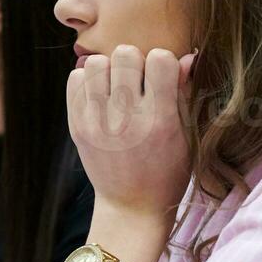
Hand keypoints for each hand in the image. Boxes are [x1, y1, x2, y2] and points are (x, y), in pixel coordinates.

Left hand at [67, 45, 194, 220]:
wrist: (131, 207)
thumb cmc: (167, 171)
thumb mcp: (186, 137)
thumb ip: (184, 95)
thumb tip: (186, 56)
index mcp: (160, 121)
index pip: (160, 59)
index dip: (163, 62)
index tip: (161, 79)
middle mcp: (126, 120)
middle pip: (125, 54)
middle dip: (135, 62)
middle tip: (137, 82)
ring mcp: (97, 123)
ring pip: (96, 63)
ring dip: (109, 70)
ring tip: (117, 88)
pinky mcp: (77, 127)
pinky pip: (75, 79)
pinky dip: (88, 81)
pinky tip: (101, 97)